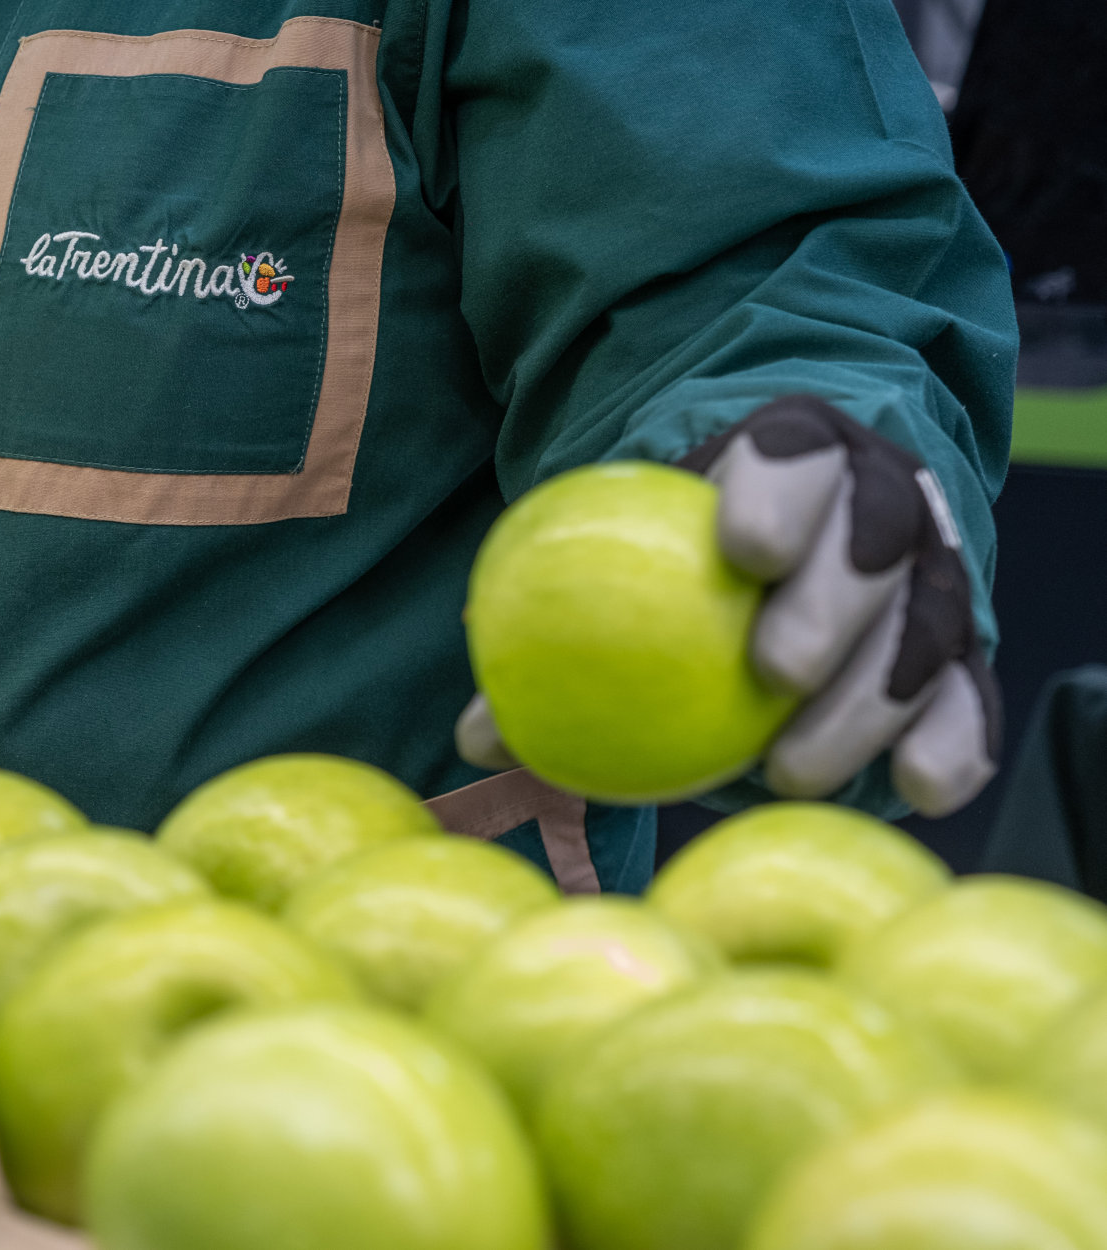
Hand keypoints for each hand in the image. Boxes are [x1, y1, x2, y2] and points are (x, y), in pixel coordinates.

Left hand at [458, 394, 1000, 817]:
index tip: (744, 551)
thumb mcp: (622, 568)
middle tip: (772, 672)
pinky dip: (950, 743)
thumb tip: (478, 735)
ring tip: (792, 768)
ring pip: (925, 625)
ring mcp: (929, 575)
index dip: (778, 492)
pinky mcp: (960, 651)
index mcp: (787, 455)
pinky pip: (967, 700)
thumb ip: (557, 634)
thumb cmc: (676, 563)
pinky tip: (914, 790)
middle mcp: (877, 502)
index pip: (792, 455)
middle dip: (831, 603)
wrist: (784, 550)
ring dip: (871, 698)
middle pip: (872, 542)